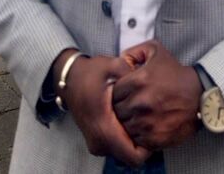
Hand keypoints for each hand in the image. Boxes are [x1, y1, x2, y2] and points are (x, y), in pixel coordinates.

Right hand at [59, 52, 151, 167]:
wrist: (70, 79)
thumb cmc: (91, 73)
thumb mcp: (114, 66)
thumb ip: (133, 74)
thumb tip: (150, 80)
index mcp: (104, 127)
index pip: (134, 156)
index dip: (149, 145)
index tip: (154, 125)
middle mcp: (99, 142)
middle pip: (131, 156)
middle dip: (143, 141)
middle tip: (150, 119)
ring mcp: (96, 144)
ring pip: (125, 153)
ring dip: (135, 139)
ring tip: (140, 117)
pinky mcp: (96, 143)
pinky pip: (118, 148)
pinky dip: (126, 138)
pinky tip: (130, 118)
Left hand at [112, 39, 202, 150]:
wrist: (199, 95)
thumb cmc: (175, 73)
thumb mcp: (156, 51)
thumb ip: (134, 51)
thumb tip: (119, 59)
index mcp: (138, 80)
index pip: (114, 92)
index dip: (119, 93)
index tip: (127, 93)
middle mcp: (141, 102)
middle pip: (117, 111)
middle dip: (123, 107)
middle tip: (133, 105)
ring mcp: (147, 122)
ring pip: (124, 126)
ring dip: (129, 122)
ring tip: (139, 116)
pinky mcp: (154, 138)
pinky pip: (136, 139)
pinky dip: (138, 134)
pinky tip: (146, 125)